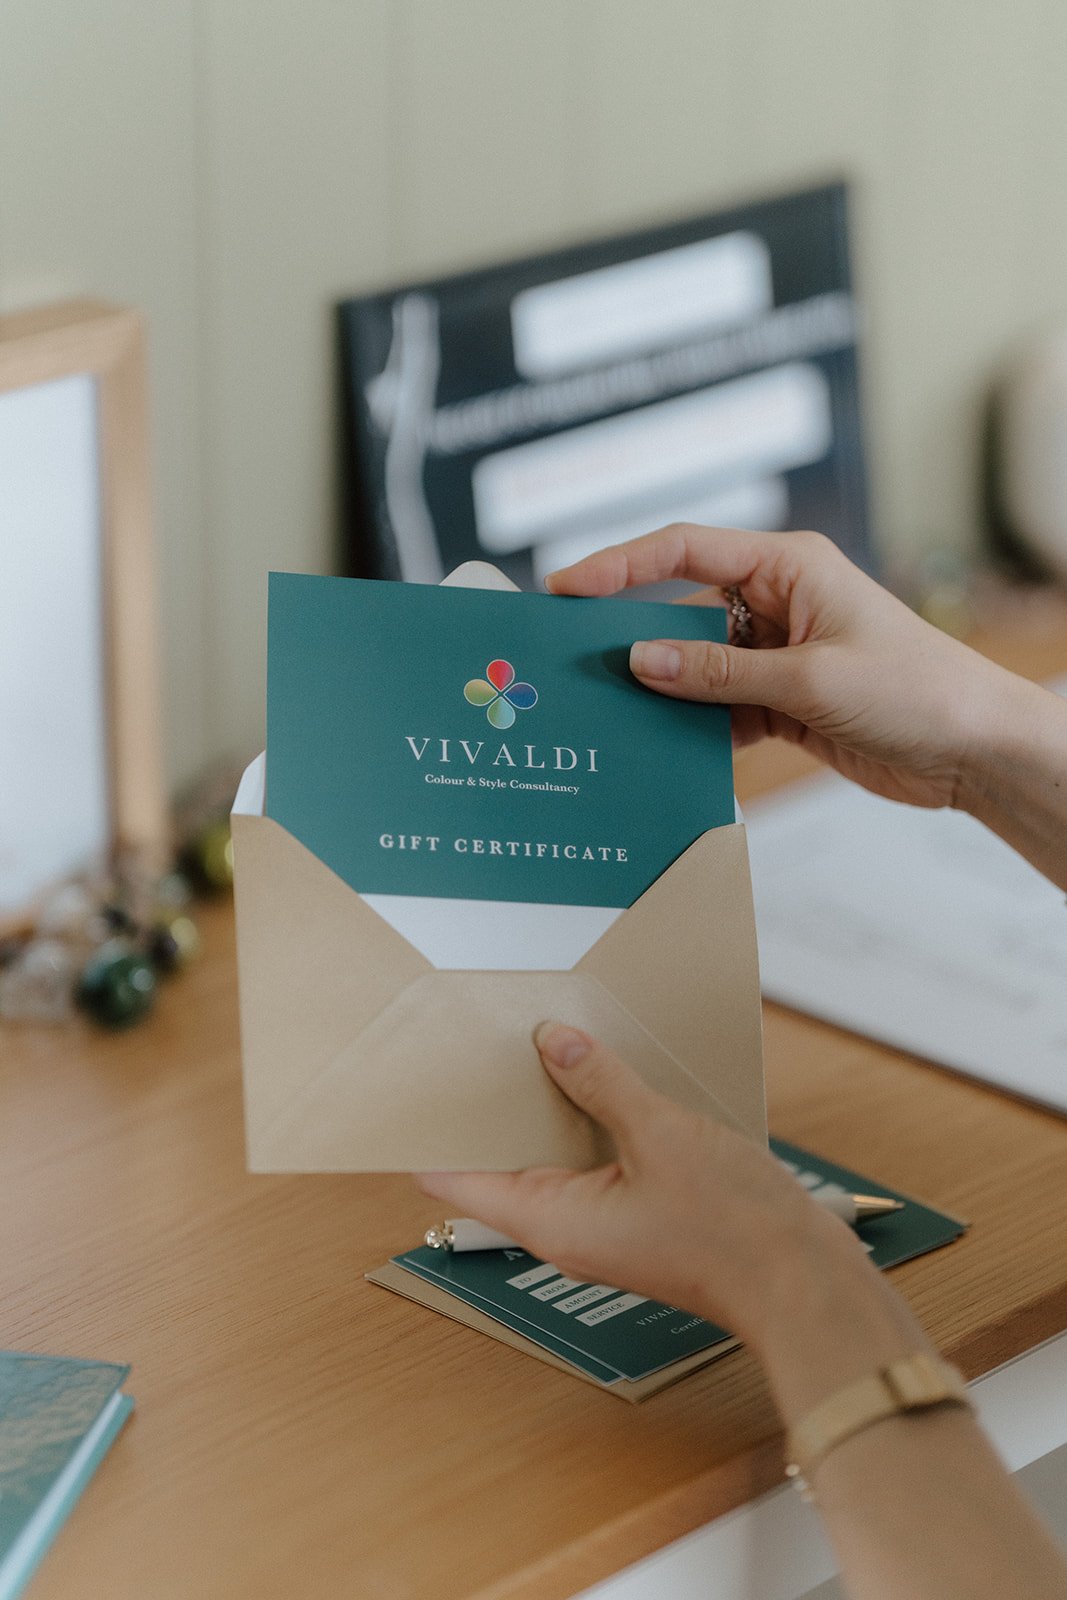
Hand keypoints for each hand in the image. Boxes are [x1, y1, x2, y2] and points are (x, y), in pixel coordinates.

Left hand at [418, 1023, 925, 1417]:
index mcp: (551, 1220)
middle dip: (499, 1103)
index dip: (435, 1129)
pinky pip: (594, 1160)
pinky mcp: (636, 1214)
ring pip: (552, 1155)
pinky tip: (608, 1077)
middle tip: (492, 1040)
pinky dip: (592, 1119)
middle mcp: (565, 1228)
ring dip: (552, 1106)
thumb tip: (552, 1043)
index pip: (454, 1177)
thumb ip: (601, 1084)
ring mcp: (601, 1224)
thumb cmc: (736, 1229)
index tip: (424, 1080)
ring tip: (549, 1044)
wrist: (803, 1280)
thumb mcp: (661, 1135)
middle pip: (502, 1159)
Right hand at [546, 524, 1027, 810]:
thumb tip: (640, 662)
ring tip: (607, 715)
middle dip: (632, 640)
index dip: (619, 565)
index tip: (566, 589)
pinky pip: (718, 709)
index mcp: (787, 566)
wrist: (975, 751)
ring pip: (695, 668)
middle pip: (680, 613)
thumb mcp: (810, 678)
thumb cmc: (916, 690)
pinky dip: (692, 729)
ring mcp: (776, 655)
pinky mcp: (781, 703)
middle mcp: (775, 603)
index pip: (684, 550)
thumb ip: (720, 673)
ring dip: (661, 693)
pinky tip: (661, 750)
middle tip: (572, 665)